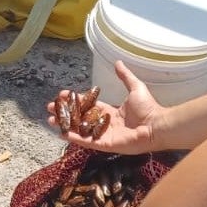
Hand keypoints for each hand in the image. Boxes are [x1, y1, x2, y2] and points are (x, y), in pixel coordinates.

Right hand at [45, 61, 164, 154]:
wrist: (156, 124)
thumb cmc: (148, 108)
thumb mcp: (135, 87)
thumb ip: (125, 76)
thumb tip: (118, 62)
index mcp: (111, 112)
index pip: (89, 106)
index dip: (76, 101)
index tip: (62, 94)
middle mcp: (105, 124)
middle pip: (80, 118)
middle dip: (65, 113)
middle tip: (51, 107)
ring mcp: (104, 135)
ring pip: (80, 130)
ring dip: (65, 125)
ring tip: (50, 119)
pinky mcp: (105, 144)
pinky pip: (86, 141)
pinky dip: (73, 138)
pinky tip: (61, 133)